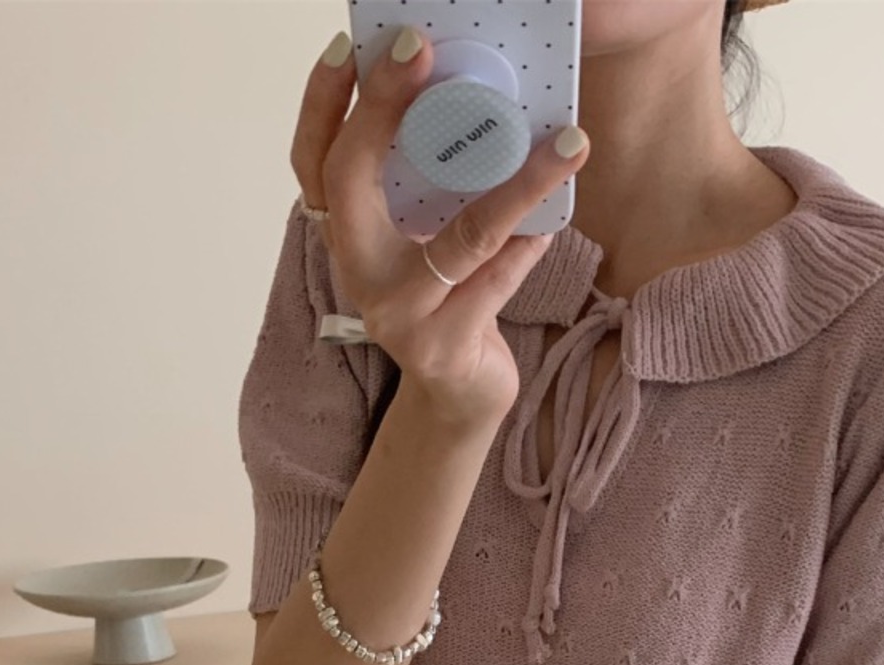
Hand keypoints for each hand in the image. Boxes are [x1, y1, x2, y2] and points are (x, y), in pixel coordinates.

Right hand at [290, 27, 589, 425]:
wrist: (459, 397)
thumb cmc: (446, 303)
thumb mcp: (422, 240)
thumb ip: (426, 186)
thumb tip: (472, 97)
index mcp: (347, 236)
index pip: (315, 160)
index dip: (324, 103)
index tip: (352, 47)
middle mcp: (358, 271)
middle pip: (350, 179)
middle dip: (383, 108)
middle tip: (423, 52)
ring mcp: (397, 313)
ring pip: (462, 236)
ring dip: (520, 184)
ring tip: (568, 143)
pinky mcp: (443, 346)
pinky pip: (496, 281)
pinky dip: (530, 245)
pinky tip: (555, 217)